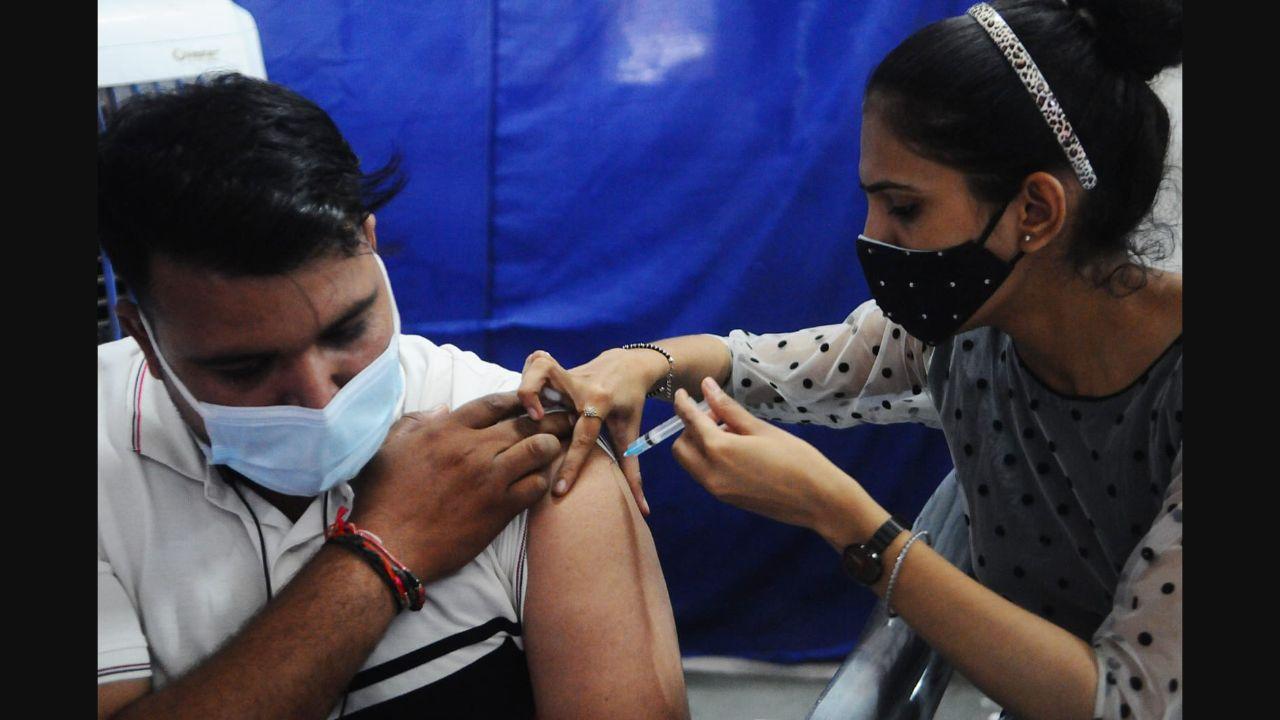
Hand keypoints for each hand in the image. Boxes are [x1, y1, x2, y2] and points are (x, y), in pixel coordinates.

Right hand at [350, 392, 573, 580]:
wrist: (389, 546)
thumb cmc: (382, 497)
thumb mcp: (388, 448)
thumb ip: (415, 422)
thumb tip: (442, 409)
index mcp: (446, 430)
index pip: (494, 403)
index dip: (518, 399)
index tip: (532, 400)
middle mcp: (472, 448)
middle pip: (524, 423)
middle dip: (549, 418)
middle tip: (565, 418)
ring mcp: (489, 478)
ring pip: (537, 449)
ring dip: (551, 446)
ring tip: (558, 447)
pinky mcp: (499, 508)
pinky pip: (535, 485)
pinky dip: (542, 480)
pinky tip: (542, 480)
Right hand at [516, 348, 669, 514]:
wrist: (631, 366)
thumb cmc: (630, 403)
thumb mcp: (631, 434)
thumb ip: (633, 472)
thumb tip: (644, 509)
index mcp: (601, 402)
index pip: (583, 436)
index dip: (571, 466)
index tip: (558, 490)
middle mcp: (582, 385)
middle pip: (549, 378)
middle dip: (531, 395)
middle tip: (533, 421)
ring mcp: (568, 373)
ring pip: (539, 366)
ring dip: (527, 384)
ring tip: (525, 411)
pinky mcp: (558, 368)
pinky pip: (535, 363)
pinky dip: (526, 375)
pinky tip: (525, 396)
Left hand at [672, 378, 878, 540]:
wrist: (817, 500)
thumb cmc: (796, 458)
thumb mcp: (761, 429)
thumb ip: (729, 409)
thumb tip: (706, 386)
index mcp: (720, 450)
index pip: (689, 422)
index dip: (683, 404)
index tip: (683, 393)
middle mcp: (711, 473)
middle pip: (681, 446)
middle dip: (690, 428)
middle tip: (717, 416)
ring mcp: (716, 490)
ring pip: (690, 463)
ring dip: (698, 445)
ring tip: (729, 432)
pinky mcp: (725, 498)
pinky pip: (703, 474)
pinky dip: (707, 458)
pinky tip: (734, 450)